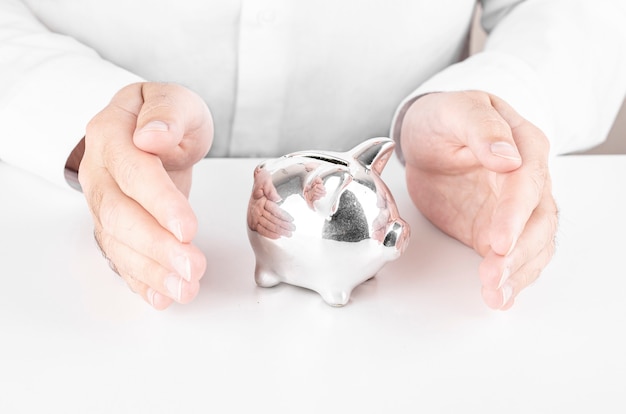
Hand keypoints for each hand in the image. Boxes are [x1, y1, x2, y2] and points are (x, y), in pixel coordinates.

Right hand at [78, 82, 212, 309]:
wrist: (149, 132)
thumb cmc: (166, 117)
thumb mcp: (177, 101)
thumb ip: (167, 113)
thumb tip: (152, 135)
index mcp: (112, 134)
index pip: (133, 172)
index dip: (159, 202)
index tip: (186, 227)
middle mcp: (100, 172)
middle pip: (121, 215)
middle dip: (157, 247)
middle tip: (191, 267)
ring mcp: (103, 202)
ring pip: (119, 242)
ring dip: (152, 271)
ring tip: (184, 288)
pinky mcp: (114, 226)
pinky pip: (121, 256)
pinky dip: (140, 280)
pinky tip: (161, 296)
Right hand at [247, 167, 294, 238]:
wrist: (257, 183)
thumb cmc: (262, 181)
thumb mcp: (265, 180)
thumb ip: (270, 189)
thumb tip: (276, 198)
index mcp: (260, 201)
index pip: (274, 210)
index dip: (283, 216)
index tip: (292, 219)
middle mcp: (256, 210)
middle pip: (272, 220)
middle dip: (284, 226)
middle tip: (293, 228)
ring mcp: (254, 217)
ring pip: (268, 226)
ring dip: (279, 231)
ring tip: (289, 233)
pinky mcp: (253, 223)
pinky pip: (261, 231)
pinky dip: (269, 234)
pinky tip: (278, 236)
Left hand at [400, 91, 557, 309]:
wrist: (426, 139)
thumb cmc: (443, 119)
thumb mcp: (456, 111)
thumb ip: (481, 129)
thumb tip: (507, 157)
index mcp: (525, 146)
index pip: (528, 185)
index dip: (515, 215)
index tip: (497, 241)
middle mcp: (528, 181)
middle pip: (538, 222)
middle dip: (518, 254)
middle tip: (493, 276)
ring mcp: (514, 209)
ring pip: (533, 246)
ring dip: (517, 273)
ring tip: (495, 294)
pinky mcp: (497, 230)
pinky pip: (513, 258)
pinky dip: (510, 279)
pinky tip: (500, 298)